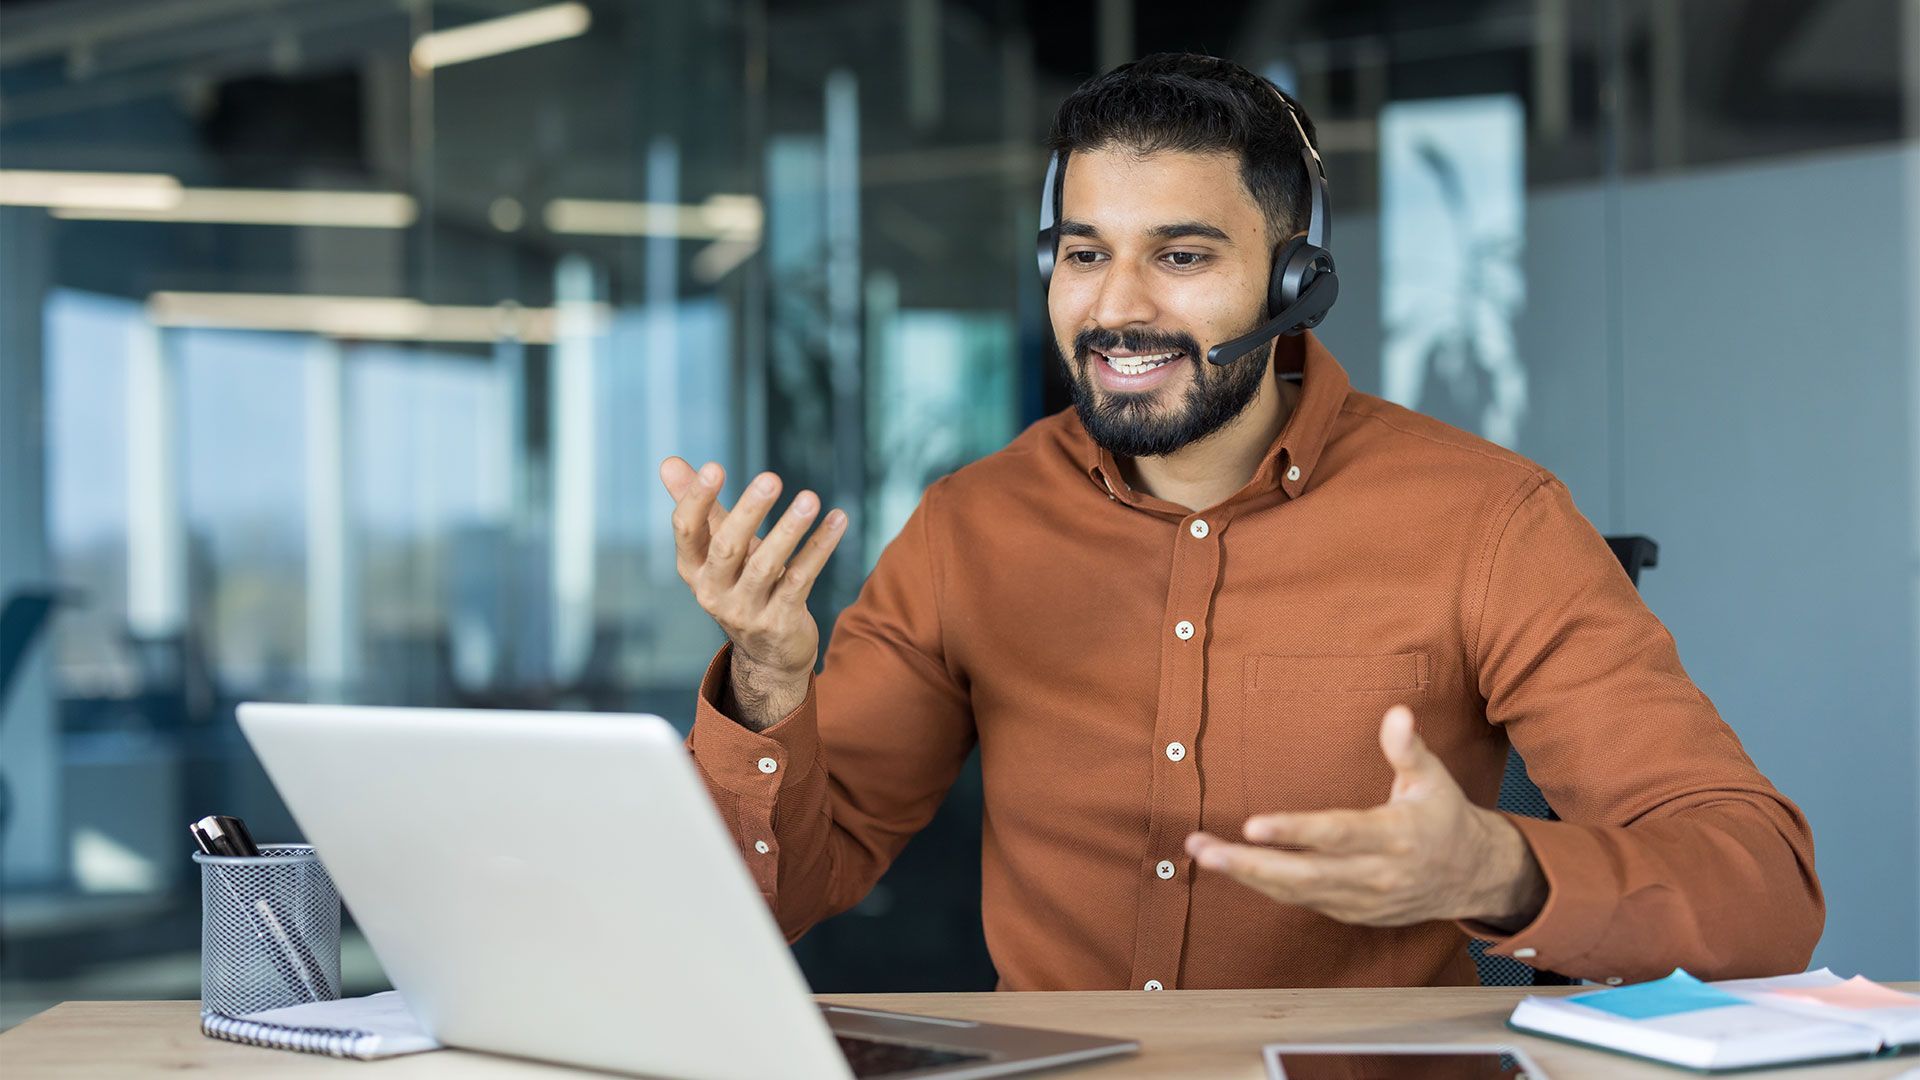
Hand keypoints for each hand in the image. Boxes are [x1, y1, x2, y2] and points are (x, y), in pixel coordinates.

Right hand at [660, 457, 848, 727]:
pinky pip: (801, 579)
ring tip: (810, 498)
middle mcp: (713, 591)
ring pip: (766, 566)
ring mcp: (746, 611)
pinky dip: (819, 548)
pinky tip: (837, 519)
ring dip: (789, 529)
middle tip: (771, 478)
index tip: (715, 466)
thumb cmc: (740, 585)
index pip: (686, 530)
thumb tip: (668, 461)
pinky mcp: (780, 622)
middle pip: (727, 547)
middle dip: (748, 512)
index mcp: (693, 568)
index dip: (697, 499)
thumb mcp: (716, 549)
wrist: (767, 655)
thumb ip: (699, 506)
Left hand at [1185, 705, 1546, 928]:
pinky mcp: (1350, 912)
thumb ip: (1409, 749)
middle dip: (1251, 864)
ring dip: (1246, 875)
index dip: (1295, 831)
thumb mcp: (1434, 780)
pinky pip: (1301, 901)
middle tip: (1204, 849)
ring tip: (1202, 852)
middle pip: (1304, 874)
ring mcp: (1360, 899)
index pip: (1337, 835)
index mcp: (1394, 836)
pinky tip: (1233, 866)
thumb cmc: (1444, 818)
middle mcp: (1374, 874)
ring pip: (1296, 892)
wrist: (1473, 878)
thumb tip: (1397, 712)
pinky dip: (1266, 886)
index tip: (1253, 825)